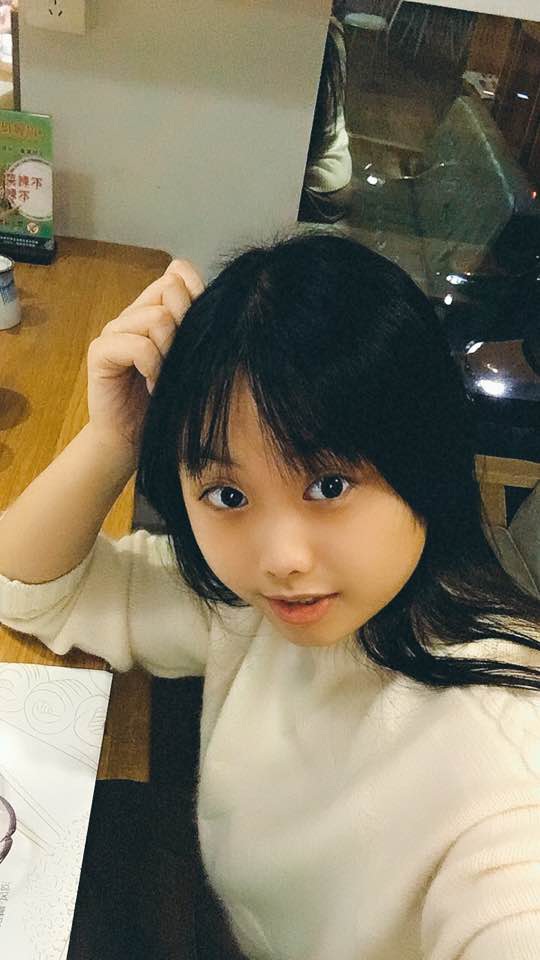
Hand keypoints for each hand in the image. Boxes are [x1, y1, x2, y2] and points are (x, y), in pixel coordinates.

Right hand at [86, 258, 204, 452]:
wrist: (134, 440)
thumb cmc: (169, 403)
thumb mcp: (193, 361)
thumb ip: (200, 329)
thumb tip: (222, 299)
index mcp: (156, 309)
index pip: (179, 273)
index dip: (197, 296)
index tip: (201, 335)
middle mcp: (134, 313)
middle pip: (170, 289)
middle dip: (185, 326)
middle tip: (181, 361)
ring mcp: (115, 329)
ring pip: (157, 318)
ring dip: (170, 353)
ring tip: (166, 378)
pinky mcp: (100, 351)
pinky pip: (139, 345)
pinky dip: (153, 368)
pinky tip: (153, 386)